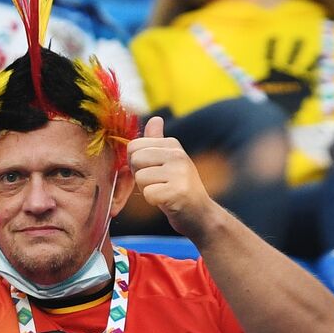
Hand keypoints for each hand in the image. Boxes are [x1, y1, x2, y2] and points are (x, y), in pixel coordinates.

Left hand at [128, 116, 219, 238]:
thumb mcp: (168, 161)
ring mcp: (179, 173)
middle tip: (158, 183)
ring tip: (163, 191)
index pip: (133, 146)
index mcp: (173, 144)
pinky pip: (148, 194)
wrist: (200, 214)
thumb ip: (157, 141)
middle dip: (140, 175)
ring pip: (140, 178)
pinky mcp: (178, 192)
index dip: (136, 162)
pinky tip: (167, 201)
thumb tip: (155, 119)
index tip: (152, 170)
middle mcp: (177, 155)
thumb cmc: (178, 187)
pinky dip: (153, 201)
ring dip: (147, 189)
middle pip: (134, 159)